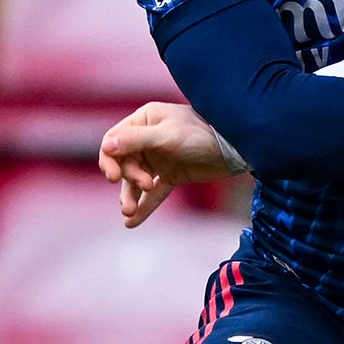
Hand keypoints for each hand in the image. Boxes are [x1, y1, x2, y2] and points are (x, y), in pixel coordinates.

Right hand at [99, 101, 238, 227]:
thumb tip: (107, 147)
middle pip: (124, 163)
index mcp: (143, 121)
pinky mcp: (171, 175)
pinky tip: (132, 222)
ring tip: (128, 213)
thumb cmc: (202, 133)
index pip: (114, 141)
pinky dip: (144, 206)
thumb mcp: (167, 135)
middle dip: (130, 177)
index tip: (114, 177)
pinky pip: (153, 193)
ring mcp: (159, 159)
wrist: (236, 148)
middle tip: (146, 184)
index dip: (109, 160)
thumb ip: (136, 140)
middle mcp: (147, 139)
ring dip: (130, 197)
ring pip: (136, 181)